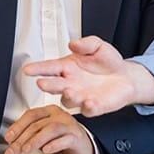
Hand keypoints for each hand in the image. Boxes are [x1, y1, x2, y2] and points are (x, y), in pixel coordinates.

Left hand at [2, 105, 95, 153]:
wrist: (84, 147)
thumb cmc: (62, 139)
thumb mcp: (44, 135)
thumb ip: (30, 136)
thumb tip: (12, 144)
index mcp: (49, 111)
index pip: (30, 115)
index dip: (17, 126)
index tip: (8, 138)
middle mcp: (59, 115)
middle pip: (37, 124)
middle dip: (22, 139)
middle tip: (13, 151)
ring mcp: (68, 125)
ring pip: (50, 129)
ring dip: (35, 140)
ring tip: (26, 150)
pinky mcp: (76, 137)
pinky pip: (65, 139)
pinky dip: (54, 145)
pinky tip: (46, 150)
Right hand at [21, 36, 153, 116]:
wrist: (126, 77)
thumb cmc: (108, 62)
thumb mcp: (98, 46)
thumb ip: (86, 43)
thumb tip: (73, 43)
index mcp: (67, 67)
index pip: (49, 67)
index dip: (38, 68)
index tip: (28, 69)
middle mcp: (70, 83)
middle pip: (54, 85)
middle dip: (48, 85)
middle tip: (42, 83)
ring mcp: (81, 96)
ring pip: (68, 100)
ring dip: (68, 97)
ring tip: (70, 91)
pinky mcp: (94, 107)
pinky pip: (88, 110)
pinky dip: (88, 107)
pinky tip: (90, 102)